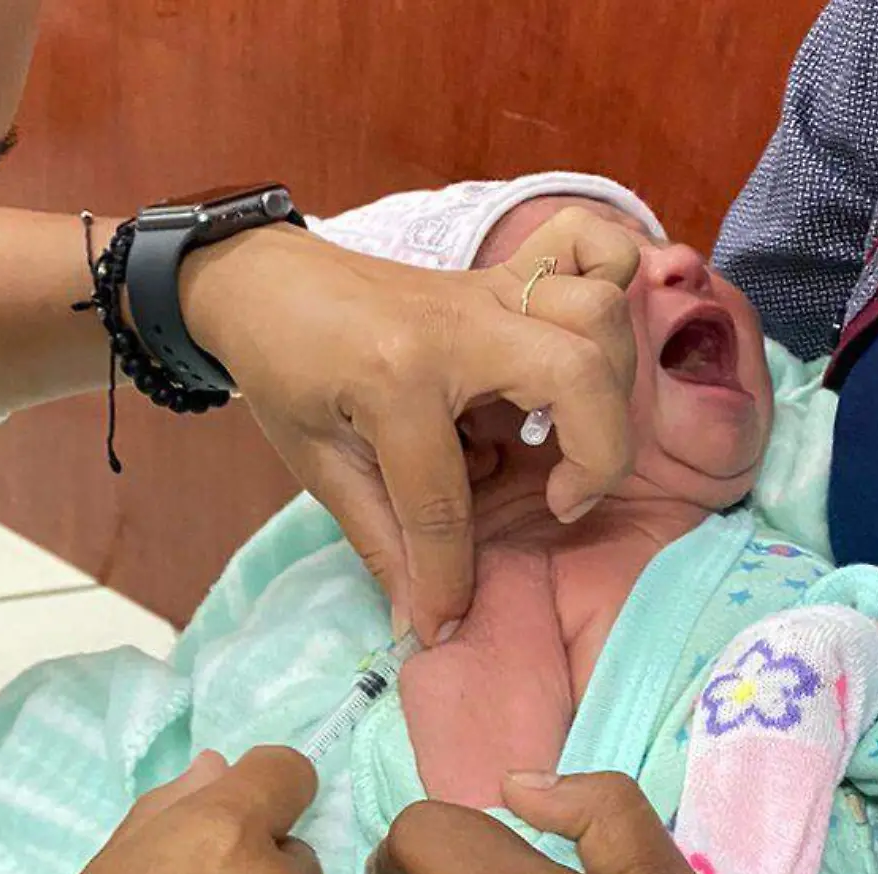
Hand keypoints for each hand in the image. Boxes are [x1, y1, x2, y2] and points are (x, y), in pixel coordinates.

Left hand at [183, 208, 642, 641]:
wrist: (266, 286)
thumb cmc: (285, 369)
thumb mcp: (320, 463)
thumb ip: (381, 540)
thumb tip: (423, 621)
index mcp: (393, 379)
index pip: (443, 497)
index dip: (447, 573)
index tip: (447, 615)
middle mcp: (456, 326)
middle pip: (575, 373)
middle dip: (595, 454)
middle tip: (561, 500)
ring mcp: (487, 292)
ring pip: (598, 311)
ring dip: (609, 383)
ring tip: (571, 435)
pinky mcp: (503, 278)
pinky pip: (588, 249)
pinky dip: (611, 281)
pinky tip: (589, 345)